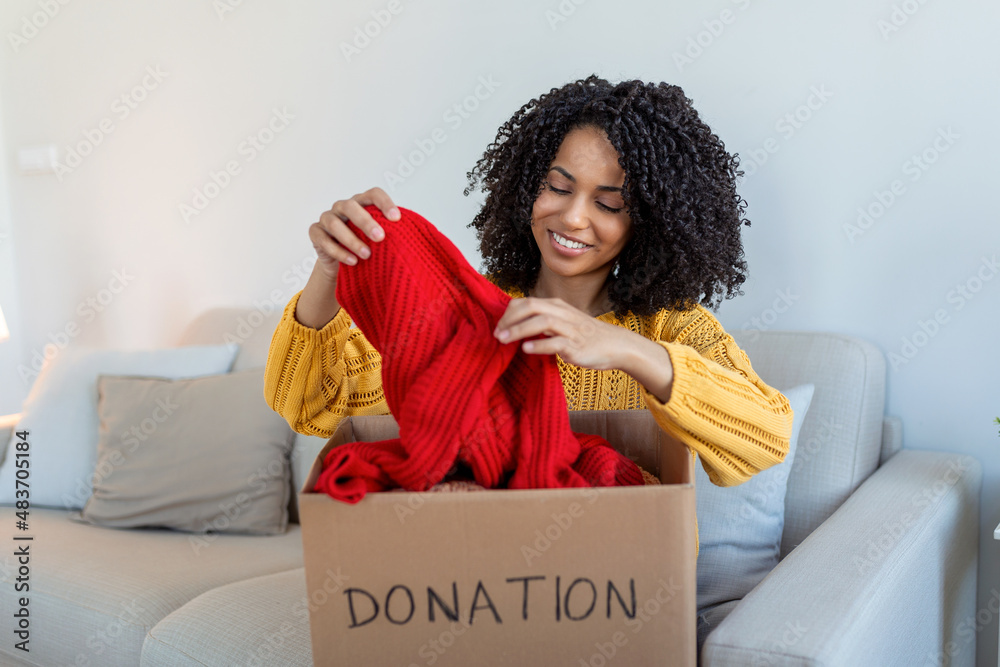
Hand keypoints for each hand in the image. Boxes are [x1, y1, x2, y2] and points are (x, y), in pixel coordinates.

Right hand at [308, 187, 399, 281]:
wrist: (342, 263)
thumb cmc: (366, 245)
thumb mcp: (380, 238)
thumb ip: (393, 233)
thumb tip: (418, 238)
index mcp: (361, 203)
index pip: (373, 194)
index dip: (384, 203)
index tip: (397, 218)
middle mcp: (343, 207)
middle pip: (351, 206)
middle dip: (366, 222)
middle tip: (381, 237)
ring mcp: (327, 218)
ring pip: (335, 224)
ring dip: (352, 240)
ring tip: (367, 255)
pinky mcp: (315, 233)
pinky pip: (324, 240)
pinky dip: (339, 252)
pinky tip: (353, 261)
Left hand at [492, 297, 635, 370]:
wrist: (614, 345)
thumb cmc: (584, 336)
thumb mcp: (561, 323)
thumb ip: (541, 321)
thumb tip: (514, 326)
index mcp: (556, 306)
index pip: (526, 302)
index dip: (508, 313)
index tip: (498, 328)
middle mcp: (562, 313)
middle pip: (531, 306)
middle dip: (510, 320)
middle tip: (497, 334)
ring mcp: (570, 329)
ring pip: (542, 322)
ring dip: (519, 330)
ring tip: (504, 340)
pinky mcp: (576, 345)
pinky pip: (555, 342)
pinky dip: (539, 345)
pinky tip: (526, 349)